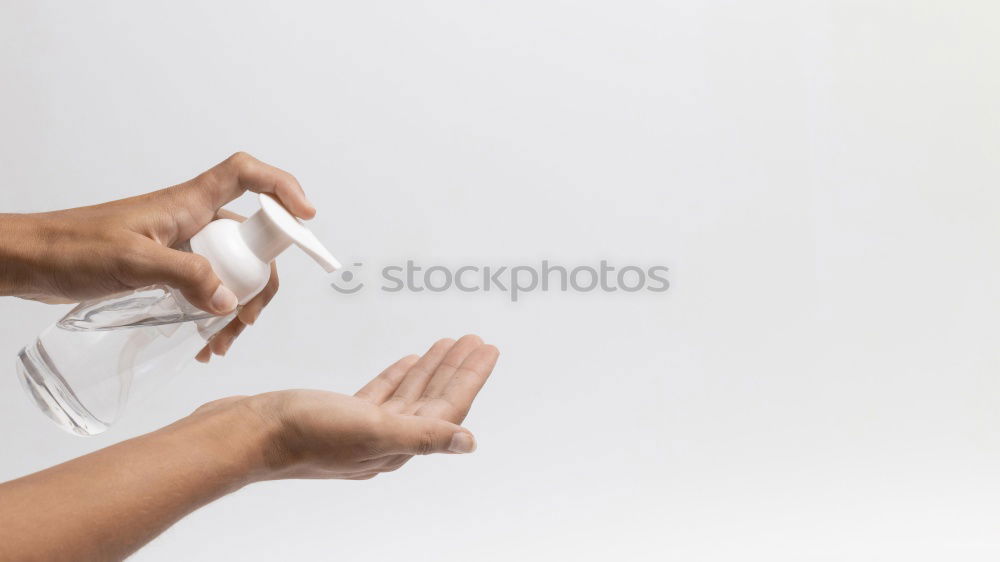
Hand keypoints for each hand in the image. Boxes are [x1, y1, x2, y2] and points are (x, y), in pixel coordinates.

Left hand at [0, 152, 311, 359]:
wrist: (28, 262)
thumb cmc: (70, 247)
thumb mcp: (131, 261)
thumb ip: (183, 276)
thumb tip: (229, 299)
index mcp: (186, 203)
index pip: (246, 176)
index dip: (282, 187)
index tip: (306, 216)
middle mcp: (191, 221)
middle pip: (250, 238)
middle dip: (261, 278)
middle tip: (249, 317)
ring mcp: (181, 246)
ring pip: (230, 269)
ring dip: (237, 304)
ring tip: (222, 341)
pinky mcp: (167, 270)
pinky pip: (207, 288)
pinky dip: (213, 314)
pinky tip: (203, 342)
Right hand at [197, 335, 499, 480]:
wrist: (246, 434)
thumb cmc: (302, 434)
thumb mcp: (370, 429)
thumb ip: (423, 434)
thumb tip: (469, 443)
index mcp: (396, 446)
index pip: (447, 410)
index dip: (470, 379)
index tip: (487, 350)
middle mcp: (384, 441)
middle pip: (433, 400)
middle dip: (456, 369)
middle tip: (476, 340)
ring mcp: (361, 429)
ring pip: (409, 394)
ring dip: (431, 369)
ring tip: (450, 343)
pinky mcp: (339, 415)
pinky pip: (381, 393)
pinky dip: (399, 376)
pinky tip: (409, 360)